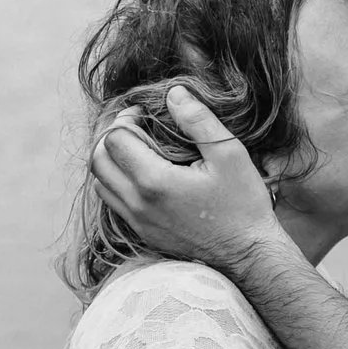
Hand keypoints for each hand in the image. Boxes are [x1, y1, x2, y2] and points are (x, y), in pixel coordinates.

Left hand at [90, 85, 288, 268]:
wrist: (249, 254)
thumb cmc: (243, 205)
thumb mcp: (229, 153)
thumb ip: (198, 120)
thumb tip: (174, 94)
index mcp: (155, 181)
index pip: (114, 139)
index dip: (126, 118)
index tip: (146, 114)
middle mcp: (138, 204)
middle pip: (98, 160)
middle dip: (111, 137)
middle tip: (137, 128)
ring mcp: (138, 222)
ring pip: (100, 183)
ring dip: (112, 161)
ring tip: (138, 150)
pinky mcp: (143, 233)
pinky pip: (113, 203)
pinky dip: (118, 183)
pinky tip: (144, 175)